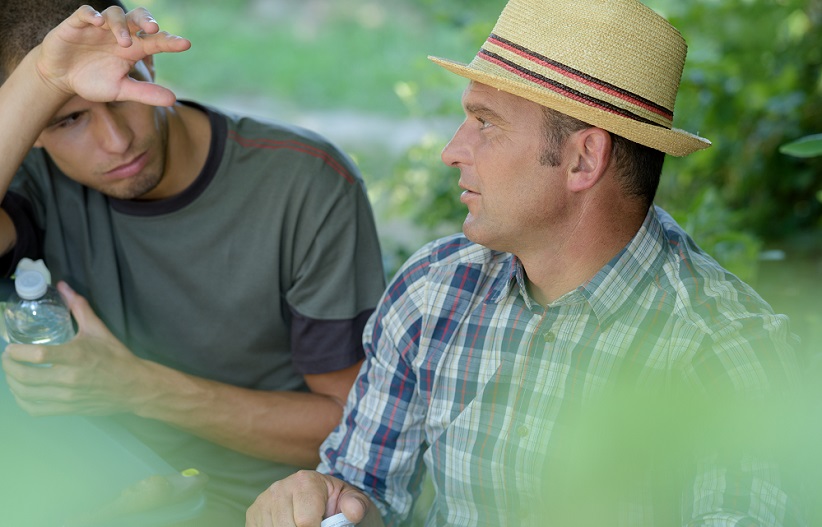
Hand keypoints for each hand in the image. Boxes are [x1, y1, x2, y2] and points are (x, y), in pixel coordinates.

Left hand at [1, 281, 151, 415]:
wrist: (134, 386)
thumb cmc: (116, 356)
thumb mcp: (99, 330)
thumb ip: (79, 307)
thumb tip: (62, 286)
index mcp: (77, 355)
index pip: (39, 355)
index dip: (18, 352)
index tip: (11, 346)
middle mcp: (69, 378)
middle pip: (25, 377)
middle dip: (8, 366)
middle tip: (7, 357)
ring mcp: (67, 397)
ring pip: (26, 394)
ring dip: (11, 382)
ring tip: (11, 372)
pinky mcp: (67, 410)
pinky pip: (34, 409)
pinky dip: (21, 401)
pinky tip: (21, 391)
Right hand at [34, 5, 190, 105]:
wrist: (61, 78)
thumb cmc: (93, 81)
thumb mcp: (121, 90)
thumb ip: (145, 93)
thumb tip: (173, 100)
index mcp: (133, 49)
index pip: (155, 41)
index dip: (170, 41)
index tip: (185, 44)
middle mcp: (119, 34)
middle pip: (138, 18)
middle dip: (146, 20)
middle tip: (154, 29)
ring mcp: (98, 27)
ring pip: (115, 14)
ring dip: (121, 26)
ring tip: (124, 42)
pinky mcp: (77, 24)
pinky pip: (86, 12)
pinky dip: (93, 15)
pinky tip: (98, 23)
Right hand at [246, 470, 379, 526]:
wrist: (323, 502)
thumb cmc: (338, 505)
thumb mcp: (353, 502)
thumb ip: (356, 505)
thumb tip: (353, 512)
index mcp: (305, 481)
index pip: (305, 522)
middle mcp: (279, 488)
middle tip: (315, 526)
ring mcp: (263, 502)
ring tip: (303, 525)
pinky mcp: (253, 515)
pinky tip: (289, 526)